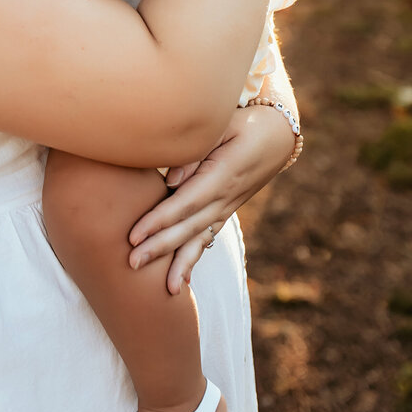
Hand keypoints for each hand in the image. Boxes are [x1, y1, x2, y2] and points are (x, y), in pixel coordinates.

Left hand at [127, 102, 294, 292]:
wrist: (279, 134)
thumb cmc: (245, 122)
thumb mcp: (225, 126)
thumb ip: (196, 152)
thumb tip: (170, 181)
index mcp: (221, 176)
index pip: (184, 204)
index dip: (158, 221)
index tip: (133, 235)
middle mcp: (225, 198)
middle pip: (188, 228)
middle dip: (160, 248)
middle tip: (132, 263)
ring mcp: (227, 207)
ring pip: (200, 239)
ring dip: (180, 263)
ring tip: (166, 290)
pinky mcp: (227, 209)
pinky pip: (209, 237)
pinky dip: (195, 258)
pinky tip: (183, 279)